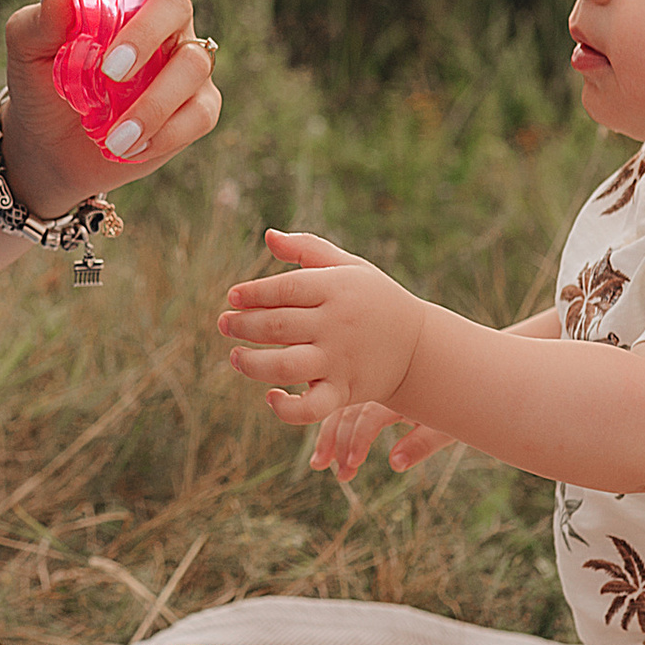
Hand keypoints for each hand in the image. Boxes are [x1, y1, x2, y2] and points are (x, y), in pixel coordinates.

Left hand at [0, 0, 220, 215]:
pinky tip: (130, 146)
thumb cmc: (40, 82)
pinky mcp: (194, 107)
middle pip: (177, 4)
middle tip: (109, 70)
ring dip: (154, 103)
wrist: (45, 148)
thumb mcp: (27, 49)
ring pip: (194, 63)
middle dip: (146, 35)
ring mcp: (181, 62)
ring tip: (113, 136)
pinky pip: (200, 111)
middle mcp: (161, 19)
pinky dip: (166, 131)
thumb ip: (41, 17)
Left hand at [220, 229, 426, 426]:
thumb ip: (307, 249)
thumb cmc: (374, 301)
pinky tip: (271, 397)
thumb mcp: (349, 267)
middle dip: (242, 325)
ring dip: (251, 363)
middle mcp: (336, 325)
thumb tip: (268, 236)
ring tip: (235, 356)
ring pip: (285, 365)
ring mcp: (339, 361)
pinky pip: (310, 408)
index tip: (233, 296)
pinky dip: (286, 408)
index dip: (253, 293)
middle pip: (277, 325)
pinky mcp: (343, 392)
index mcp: (337, 289)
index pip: (285, 288)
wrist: (420, 349)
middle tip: (225, 323)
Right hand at [304, 398, 461, 484]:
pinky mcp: (370, 389)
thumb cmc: (458, 402)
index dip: (358, 442)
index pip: (369, 416)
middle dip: (338, 443)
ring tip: (319, 464)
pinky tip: (325, 444)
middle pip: (349, 411)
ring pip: (342, 408)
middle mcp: (382, 383)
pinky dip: (333, 423)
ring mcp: (373, 384)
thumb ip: (421, 445)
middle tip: (337, 473)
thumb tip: (395, 464)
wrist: (462, 371)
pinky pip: (346, 404)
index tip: (352, 464)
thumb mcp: (445, 427)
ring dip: (328, 436)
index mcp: (400, 391)